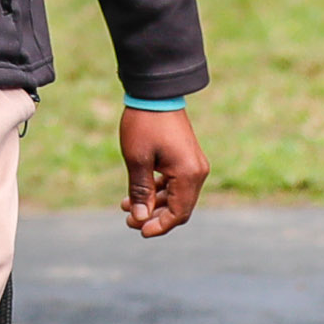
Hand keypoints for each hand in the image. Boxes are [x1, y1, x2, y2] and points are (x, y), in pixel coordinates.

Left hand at [120, 107, 207, 236]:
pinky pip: (175, 181)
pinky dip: (158, 189)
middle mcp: (197, 172)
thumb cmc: (144, 124)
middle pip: (179, 207)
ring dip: (154, 203)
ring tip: (126, 206)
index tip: (139, 231)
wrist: (155, 92)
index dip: (160, 226)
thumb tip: (140, 217)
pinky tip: (137, 192)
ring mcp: (193, 164)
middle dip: (155, 216)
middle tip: (129, 221)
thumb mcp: (137, 159)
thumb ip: (140, 190)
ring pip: (175, 195)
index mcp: (189, 175)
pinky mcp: (186, 157)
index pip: (178, 212)